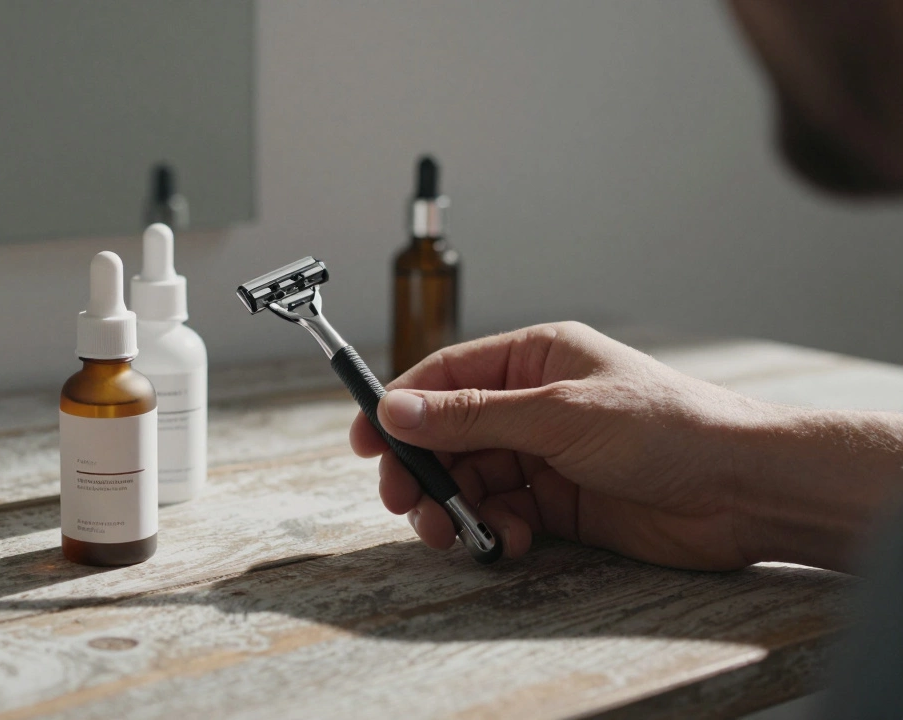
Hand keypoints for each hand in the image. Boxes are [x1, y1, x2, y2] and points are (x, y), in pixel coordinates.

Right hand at [351, 322, 902, 571]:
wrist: (741, 489)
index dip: (401, 407)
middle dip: (424, 469)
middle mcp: (534, 403)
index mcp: (534, 358)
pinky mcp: (562, 502)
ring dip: (457, 506)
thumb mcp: (556, 414)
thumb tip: (398, 411)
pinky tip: (510, 538)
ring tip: (456, 531)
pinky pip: (504, 512)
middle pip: (451, 434)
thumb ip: (472, 417)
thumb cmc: (666, 427)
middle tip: (404, 501)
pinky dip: (495, 528)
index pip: (446, 376)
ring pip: (473, 478)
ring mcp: (547, 454)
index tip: (365, 441)